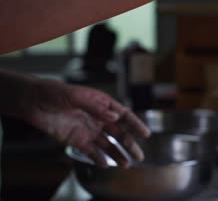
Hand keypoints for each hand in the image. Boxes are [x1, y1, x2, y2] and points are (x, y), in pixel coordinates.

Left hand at [27, 79, 150, 167]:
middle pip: (119, 133)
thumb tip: (115, 117)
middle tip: (139, 156)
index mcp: (102, 104)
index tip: (146, 134)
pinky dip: (98, 158)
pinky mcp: (76, 140)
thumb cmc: (54, 92)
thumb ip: (95, 107)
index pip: (123, 115)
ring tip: (126, 165)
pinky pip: (91, 151)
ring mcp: (88, 130)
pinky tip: (105, 164)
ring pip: (107, 145)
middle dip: (130, 144)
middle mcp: (98, 118)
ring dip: (117, 154)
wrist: (32, 102)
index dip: (135, 125)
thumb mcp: (75, 96)